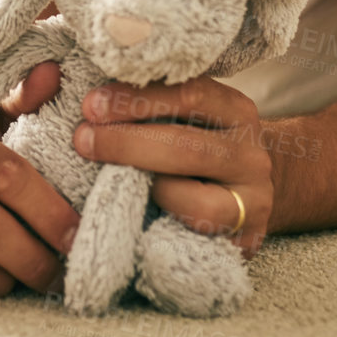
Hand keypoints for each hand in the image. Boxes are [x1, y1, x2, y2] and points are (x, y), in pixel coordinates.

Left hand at [75, 78, 272, 257]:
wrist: (250, 191)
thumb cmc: (199, 145)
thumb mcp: (188, 117)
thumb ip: (153, 106)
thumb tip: (93, 101)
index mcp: (236, 111)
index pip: (189, 95)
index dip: (136, 99)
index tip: (91, 105)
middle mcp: (251, 154)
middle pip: (186, 147)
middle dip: (126, 143)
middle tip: (83, 139)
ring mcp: (253, 202)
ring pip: (197, 201)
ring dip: (145, 188)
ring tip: (108, 177)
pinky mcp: (246, 241)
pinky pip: (198, 237)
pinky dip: (164, 223)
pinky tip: (135, 212)